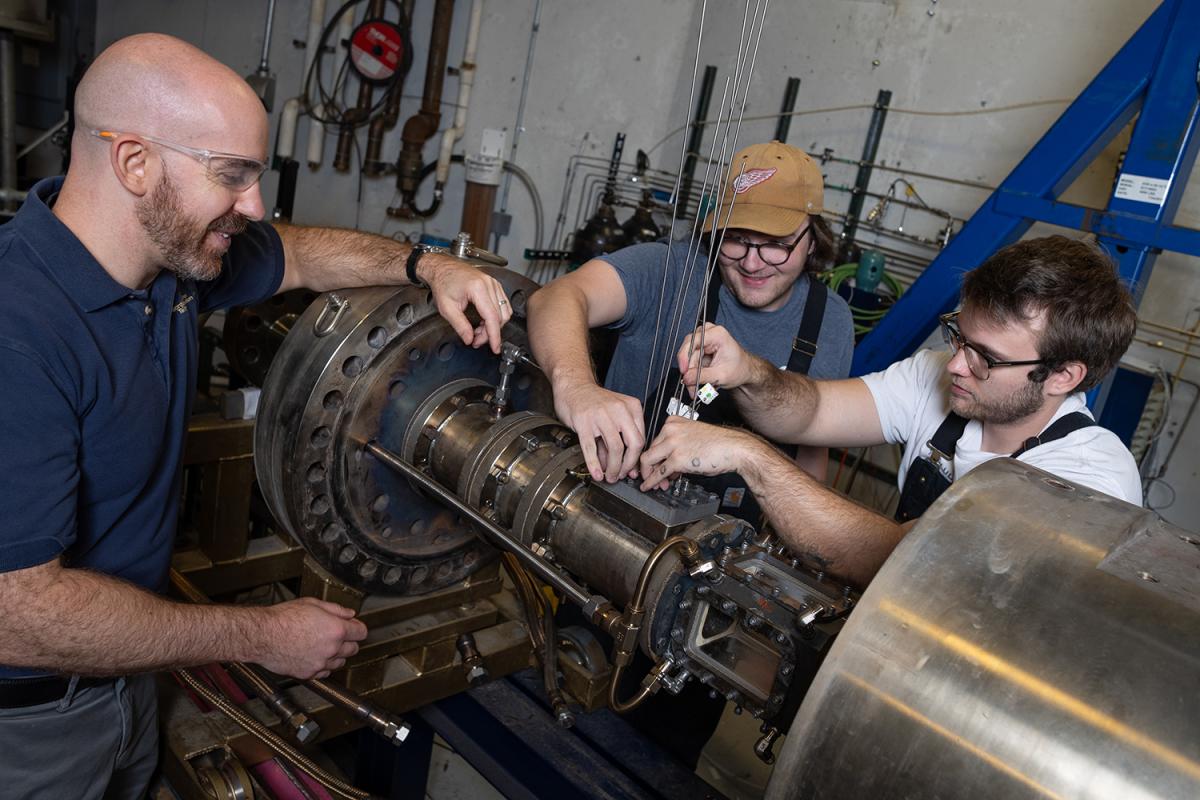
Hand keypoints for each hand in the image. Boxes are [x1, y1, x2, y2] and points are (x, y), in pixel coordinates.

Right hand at [255, 598, 367, 679]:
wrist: (262, 636)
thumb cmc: (283, 618)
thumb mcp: (312, 604)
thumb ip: (336, 609)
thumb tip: (349, 614)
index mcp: (336, 629)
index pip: (361, 632)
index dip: (357, 628)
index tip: (353, 626)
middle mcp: (331, 649)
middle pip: (353, 649)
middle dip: (348, 641)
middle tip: (337, 634)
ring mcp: (320, 664)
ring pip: (340, 663)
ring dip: (336, 654)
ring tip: (323, 645)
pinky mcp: (308, 674)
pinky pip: (324, 673)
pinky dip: (323, 666)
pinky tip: (315, 656)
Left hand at [419, 254, 512, 353]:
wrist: (442, 268)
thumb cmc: (443, 282)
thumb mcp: (447, 308)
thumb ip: (460, 325)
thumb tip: (469, 339)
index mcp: (478, 289)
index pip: (492, 318)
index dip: (494, 336)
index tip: (495, 347)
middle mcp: (489, 284)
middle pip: (499, 317)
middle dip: (489, 332)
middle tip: (476, 340)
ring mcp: (493, 283)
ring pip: (504, 311)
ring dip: (493, 325)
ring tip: (478, 330)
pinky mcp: (494, 285)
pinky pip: (502, 304)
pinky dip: (496, 316)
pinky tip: (484, 321)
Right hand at [553, 380, 645, 482]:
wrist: (573, 386)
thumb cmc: (594, 401)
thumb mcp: (615, 413)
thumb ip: (620, 437)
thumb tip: (623, 465)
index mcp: (632, 406)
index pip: (641, 438)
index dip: (637, 458)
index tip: (632, 469)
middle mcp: (619, 410)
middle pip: (633, 444)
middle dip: (628, 465)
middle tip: (621, 475)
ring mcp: (601, 415)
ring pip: (615, 448)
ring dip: (612, 467)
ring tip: (608, 476)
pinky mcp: (583, 422)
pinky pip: (591, 448)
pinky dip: (594, 464)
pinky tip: (596, 473)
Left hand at [638, 416, 754, 490]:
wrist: (734, 448)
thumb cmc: (719, 444)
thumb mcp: (693, 439)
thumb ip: (678, 449)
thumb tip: (668, 467)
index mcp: (673, 421)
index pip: (655, 441)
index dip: (654, 456)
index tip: (653, 465)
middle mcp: (670, 430)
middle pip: (649, 450)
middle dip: (649, 467)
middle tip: (651, 477)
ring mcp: (672, 444)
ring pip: (648, 460)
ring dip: (649, 475)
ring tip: (652, 484)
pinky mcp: (677, 459)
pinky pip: (658, 472)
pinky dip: (651, 481)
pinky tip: (649, 486)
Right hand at [676, 323, 754, 395]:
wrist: (743, 370)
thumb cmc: (739, 368)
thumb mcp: (722, 375)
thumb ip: (703, 376)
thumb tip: (686, 377)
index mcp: (717, 334)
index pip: (693, 341)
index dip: (685, 356)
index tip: (684, 371)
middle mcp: (708, 333)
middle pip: (689, 351)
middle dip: (689, 371)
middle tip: (691, 386)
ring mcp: (703, 340)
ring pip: (688, 359)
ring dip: (690, 376)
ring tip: (696, 389)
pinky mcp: (699, 349)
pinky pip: (690, 362)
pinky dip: (692, 375)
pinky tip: (697, 383)